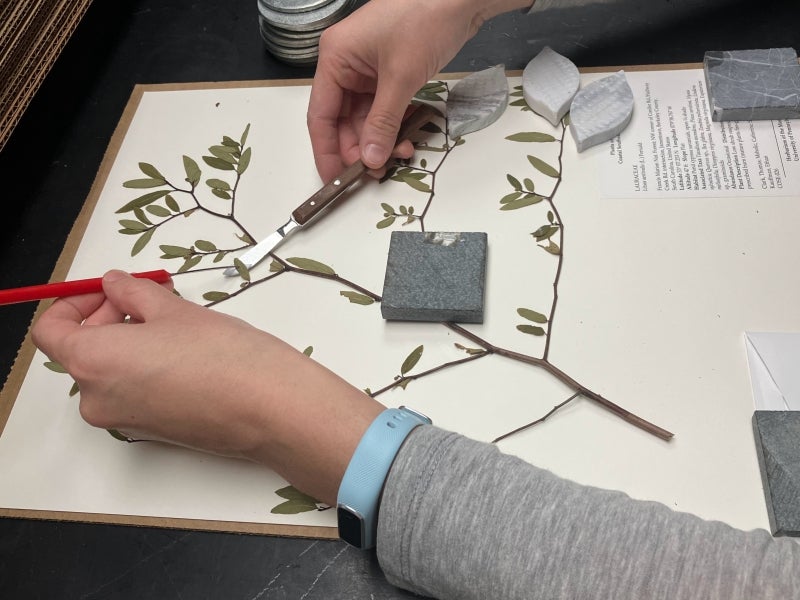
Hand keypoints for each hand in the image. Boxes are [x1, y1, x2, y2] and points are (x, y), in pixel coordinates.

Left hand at [31, 270, 382, 504]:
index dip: (75, 301)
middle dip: (111, 317)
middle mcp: (98, 398)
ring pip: (111, 371)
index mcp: (92, 362)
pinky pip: (133, 392)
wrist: (271, 409)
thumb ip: (133, 293)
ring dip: (132, 341)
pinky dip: (147, 367)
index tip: (108, 289)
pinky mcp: (152, 431)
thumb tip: (115, 285)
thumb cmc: (225, 358)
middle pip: (82, 350)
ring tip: (178, 324)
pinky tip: (188, 354)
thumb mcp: (175, 309)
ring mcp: (124, 420)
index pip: (52, 330)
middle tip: (152, 297)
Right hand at [307, 0, 496, 181]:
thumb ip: (383, 121)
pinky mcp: (389, 72)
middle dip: (360, 148)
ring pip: (366, 118)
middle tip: (376, 172)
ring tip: (400, 153)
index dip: (326, 150)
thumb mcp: (401, 77)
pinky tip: (406, 139)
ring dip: (380, 140)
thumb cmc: (424, 19)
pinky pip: (384, 109)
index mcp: (335, 58)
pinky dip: (393, 126)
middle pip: (343, 120)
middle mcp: (346, 65)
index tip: (334, 179)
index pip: (321, 115)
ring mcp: (368, 69)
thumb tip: (370, 159)